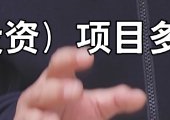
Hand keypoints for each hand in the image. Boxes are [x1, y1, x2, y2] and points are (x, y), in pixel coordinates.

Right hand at [13, 46, 145, 119]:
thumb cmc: (72, 111)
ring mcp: (29, 115)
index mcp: (56, 79)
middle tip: (76, 90)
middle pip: (43, 88)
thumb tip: (140, 96)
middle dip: (57, 89)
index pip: (60, 62)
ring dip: (43, 116)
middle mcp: (39, 95)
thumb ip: (115, 99)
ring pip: (31, 113)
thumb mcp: (95, 105)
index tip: (88, 57)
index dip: (71, 58)